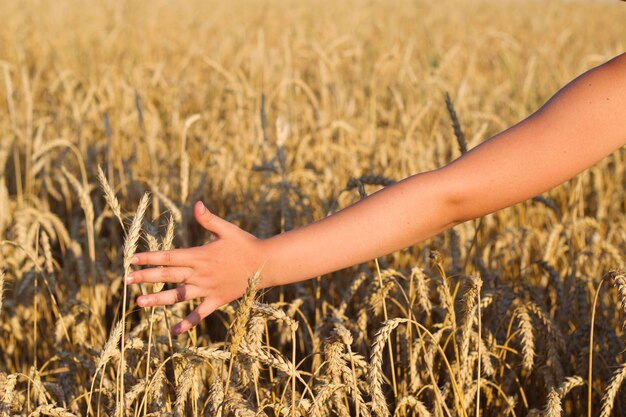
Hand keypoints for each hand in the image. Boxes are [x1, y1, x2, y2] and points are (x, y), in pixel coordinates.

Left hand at [128, 201, 267, 335]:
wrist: (265, 265)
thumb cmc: (246, 244)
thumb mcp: (227, 229)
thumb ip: (208, 219)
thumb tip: (196, 204)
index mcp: (200, 255)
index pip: (169, 257)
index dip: (150, 258)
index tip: (132, 259)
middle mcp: (200, 273)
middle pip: (168, 276)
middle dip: (146, 277)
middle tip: (126, 280)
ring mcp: (207, 289)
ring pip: (178, 296)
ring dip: (158, 300)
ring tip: (139, 303)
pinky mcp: (216, 300)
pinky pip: (199, 314)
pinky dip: (187, 323)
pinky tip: (173, 331)